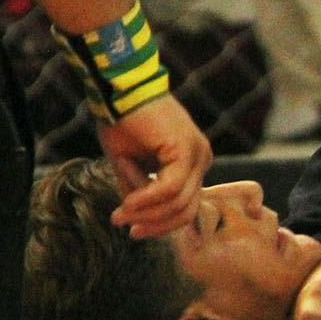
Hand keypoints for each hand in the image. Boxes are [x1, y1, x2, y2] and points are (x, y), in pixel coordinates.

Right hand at [100, 95, 212, 237]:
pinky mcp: (186, 149)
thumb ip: (138, 190)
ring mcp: (198, 154)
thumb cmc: (122, 119)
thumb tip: (132, 219)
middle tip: (124, 226)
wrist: (119, 87)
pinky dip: (147, 199)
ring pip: (178, 202)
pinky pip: (170, 188)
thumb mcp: (129, 164)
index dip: (161, 224)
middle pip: (187, 210)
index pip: (186, 206)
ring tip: (120, 214)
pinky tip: (127, 204)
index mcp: (193, 162)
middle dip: (154, 224)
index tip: (133, 232)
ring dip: (146, 213)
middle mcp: (201, 158)